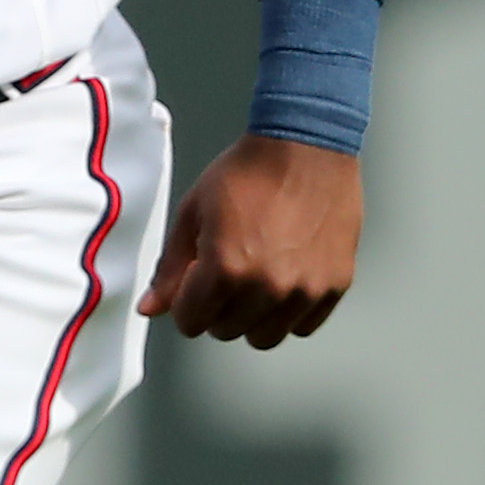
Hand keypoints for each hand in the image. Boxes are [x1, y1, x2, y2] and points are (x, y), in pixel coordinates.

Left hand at [141, 135, 359, 345]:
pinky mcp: (334, 285)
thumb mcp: (194, 212)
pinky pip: (303, 326)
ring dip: (251, 317)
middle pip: (226, 331)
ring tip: (253, 280)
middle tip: (224, 275)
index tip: (192, 287)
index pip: (191, 322)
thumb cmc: (249, 172)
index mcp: (226, 269)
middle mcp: (267, 287)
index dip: (185, 304)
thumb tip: (150, 308)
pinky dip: (289, 313)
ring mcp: (304, 290)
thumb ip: (170, 267)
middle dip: (216, 308)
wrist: (307, 146)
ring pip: (264, 337)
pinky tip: (284, 280)